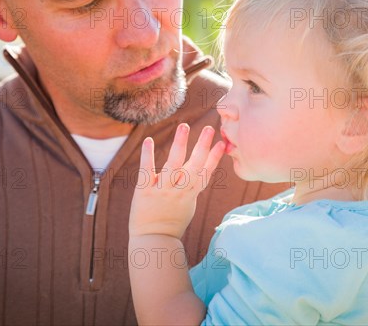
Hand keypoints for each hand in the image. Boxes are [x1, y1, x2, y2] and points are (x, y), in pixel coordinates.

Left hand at [129, 123, 225, 239]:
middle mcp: (179, 190)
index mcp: (191, 193)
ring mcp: (163, 190)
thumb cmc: (172, 221)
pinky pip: (147, 171)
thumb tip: (204, 169)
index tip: (223, 142)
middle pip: (195, 165)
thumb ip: (194, 186)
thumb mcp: (188, 204)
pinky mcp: (145, 192)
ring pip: (174, 164)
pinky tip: (149, 140)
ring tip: (184, 126)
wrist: (153, 240)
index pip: (206, 172)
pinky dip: (148, 155)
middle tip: (210, 128)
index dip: (215, 157)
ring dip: (180, 144)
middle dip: (203, 146)